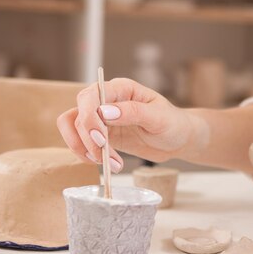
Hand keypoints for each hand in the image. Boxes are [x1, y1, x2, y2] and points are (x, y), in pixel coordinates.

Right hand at [57, 78, 205, 170]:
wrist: (179, 139)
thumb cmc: (174, 123)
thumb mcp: (159, 117)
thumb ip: (133, 112)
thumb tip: (104, 111)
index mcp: (121, 89)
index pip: (90, 96)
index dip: (88, 117)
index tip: (100, 138)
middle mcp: (107, 100)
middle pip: (78, 114)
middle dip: (88, 139)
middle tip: (105, 157)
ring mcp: (102, 118)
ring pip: (73, 128)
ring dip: (84, 149)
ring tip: (108, 164)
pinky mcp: (102, 134)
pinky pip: (81, 142)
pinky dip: (87, 155)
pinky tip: (106, 164)